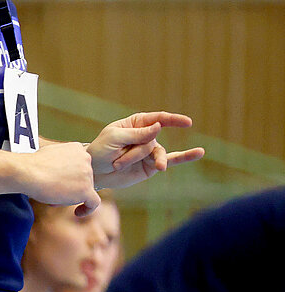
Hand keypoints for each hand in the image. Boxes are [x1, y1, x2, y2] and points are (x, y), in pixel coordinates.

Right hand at [17, 141, 98, 209]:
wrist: (28, 172)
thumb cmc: (32, 165)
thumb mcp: (49, 154)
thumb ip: (60, 161)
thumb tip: (58, 172)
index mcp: (78, 148)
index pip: (79, 166)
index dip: (69, 176)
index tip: (59, 181)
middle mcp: (86, 158)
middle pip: (83, 178)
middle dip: (69, 187)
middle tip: (52, 191)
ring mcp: (87, 174)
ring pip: (83, 190)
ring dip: (69, 196)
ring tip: (52, 197)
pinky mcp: (86, 189)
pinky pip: (93, 202)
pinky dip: (87, 209)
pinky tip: (78, 212)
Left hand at [88, 112, 204, 191]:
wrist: (93, 173)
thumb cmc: (100, 151)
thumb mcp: (114, 139)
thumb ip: (136, 133)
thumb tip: (159, 126)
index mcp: (137, 123)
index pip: (158, 118)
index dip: (173, 120)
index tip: (187, 123)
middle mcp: (146, 135)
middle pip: (151, 141)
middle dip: (132, 152)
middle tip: (115, 161)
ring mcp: (150, 151)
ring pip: (154, 154)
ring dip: (135, 159)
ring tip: (120, 165)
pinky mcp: (151, 166)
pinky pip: (170, 160)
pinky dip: (184, 157)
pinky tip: (198, 153)